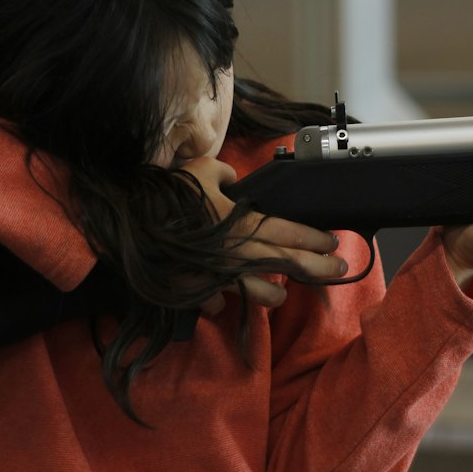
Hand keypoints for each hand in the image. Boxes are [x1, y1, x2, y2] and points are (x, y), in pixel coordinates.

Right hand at [177, 155, 348, 312]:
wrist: (133, 223)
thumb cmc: (170, 194)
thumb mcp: (202, 170)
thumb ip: (225, 174)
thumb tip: (232, 178)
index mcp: (244, 223)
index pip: (290, 231)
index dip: (315, 239)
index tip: (332, 243)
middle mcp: (239, 253)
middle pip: (288, 263)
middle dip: (317, 268)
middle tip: (338, 270)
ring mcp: (220, 276)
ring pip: (260, 292)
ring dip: (275, 294)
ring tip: (283, 294)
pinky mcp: (198, 290)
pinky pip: (215, 301)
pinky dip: (219, 301)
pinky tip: (222, 301)